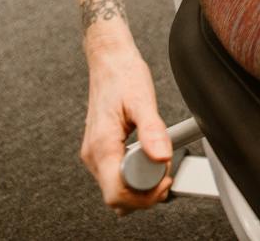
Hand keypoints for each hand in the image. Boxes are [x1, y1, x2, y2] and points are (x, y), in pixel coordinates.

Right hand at [80, 39, 172, 214]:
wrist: (110, 62)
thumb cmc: (123, 76)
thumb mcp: (142, 100)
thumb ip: (152, 131)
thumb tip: (162, 157)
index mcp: (101, 146)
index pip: (116, 193)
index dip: (144, 194)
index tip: (164, 178)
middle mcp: (93, 155)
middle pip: (116, 198)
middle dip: (145, 194)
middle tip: (165, 173)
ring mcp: (94, 155)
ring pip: (115, 191)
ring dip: (140, 188)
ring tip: (158, 167)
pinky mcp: (100, 152)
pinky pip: (115, 178)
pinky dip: (134, 178)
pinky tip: (148, 162)